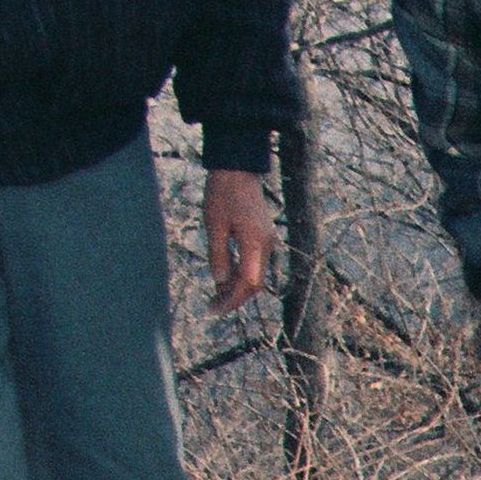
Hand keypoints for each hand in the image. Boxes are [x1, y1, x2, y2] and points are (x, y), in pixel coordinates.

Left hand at [202, 170, 272, 309]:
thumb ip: (218, 255)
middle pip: (255, 283)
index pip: (248, 283)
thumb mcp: (213, 224)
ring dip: (237, 286)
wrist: (238, 170)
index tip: (216, 309)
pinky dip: (240, 273)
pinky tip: (225, 275)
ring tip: (216, 293)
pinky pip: (254, 262)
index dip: (233, 299)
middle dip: (235, 297)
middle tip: (214, 306)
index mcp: (255, 244)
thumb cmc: (223, 194)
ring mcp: (267, 242)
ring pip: (255, 274)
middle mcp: (266, 247)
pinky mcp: (263, 237)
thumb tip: (219, 281)